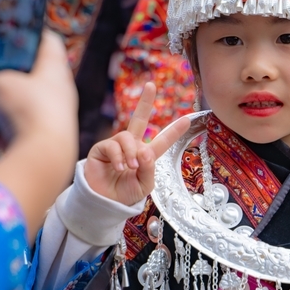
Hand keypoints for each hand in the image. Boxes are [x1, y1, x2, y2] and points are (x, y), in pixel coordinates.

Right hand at [0, 30, 76, 148]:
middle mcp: (57, 93)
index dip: (30, 33)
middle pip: (30, 78)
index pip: (48, 42)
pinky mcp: (41, 143)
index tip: (10, 33)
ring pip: (18, 108)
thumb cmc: (26, 108)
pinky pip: (13, 134)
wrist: (43, 157)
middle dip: (3, 78)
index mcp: (55, 70)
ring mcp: (50, 119)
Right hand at [84, 83, 190, 205]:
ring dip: (131, 152)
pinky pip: (112, 145)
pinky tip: (119, 167)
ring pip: (127, 137)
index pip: (162, 141)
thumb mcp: (144, 185)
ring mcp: (116, 146)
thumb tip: (145, 150)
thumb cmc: (125, 194)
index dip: (174, 131)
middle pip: (139, 119)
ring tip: (131, 167)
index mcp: (146, 155)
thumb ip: (149, 169)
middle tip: (150, 85)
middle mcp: (131, 146)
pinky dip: (119, 157)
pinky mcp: (101, 149)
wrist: (104, 203)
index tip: (188, 119)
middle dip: (145, 101)